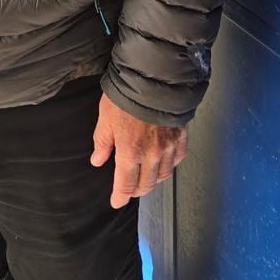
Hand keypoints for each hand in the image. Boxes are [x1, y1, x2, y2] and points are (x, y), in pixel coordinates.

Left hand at [90, 93, 187, 208]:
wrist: (155, 77)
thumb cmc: (126, 95)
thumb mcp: (106, 117)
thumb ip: (102, 141)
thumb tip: (97, 161)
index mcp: (130, 153)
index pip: (125, 185)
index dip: (120, 197)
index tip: (116, 202)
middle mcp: (151, 155)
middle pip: (146, 185)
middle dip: (136, 190)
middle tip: (130, 190)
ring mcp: (168, 147)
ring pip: (163, 175)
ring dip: (153, 180)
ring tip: (146, 177)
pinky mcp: (181, 137)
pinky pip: (177, 160)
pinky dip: (169, 165)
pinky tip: (163, 163)